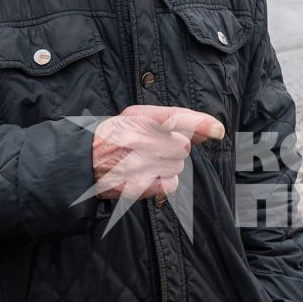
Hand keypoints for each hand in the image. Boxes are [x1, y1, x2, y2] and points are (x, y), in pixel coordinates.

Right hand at [90, 105, 223, 200]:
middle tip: (154, 148)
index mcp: (140, 117)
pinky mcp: (137, 185)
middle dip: (175, 149)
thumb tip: (211, 130)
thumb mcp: (140, 117)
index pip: (175, 117)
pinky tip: (148, 175)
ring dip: (169, 166)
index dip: (200, 123)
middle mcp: (139, 139)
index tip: (218, 130)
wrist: (84, 160)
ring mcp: (138, 164)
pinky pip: (171, 184)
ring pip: (178, 167)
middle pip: (182, 147)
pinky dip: (164, 182)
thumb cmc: (117, 135)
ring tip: (146, 161)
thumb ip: (176, 121)